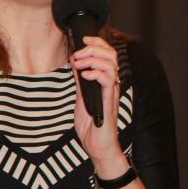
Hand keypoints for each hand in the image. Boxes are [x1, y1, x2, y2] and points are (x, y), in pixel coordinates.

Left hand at [70, 36, 124, 168]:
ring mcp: (112, 93)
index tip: (83, 40)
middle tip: (77, 54)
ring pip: (111, 65)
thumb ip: (81, 81)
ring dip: (92, 60)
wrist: (98, 148)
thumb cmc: (92, 127)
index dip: (97, 43)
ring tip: (78, 64)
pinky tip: (84, 76)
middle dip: (93, 48)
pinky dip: (96, 74)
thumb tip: (75, 64)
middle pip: (111, 55)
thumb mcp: (81, 98)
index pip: (108, 54)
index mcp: (106, 82)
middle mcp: (112, 85)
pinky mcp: (109, 103)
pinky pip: (108, 82)